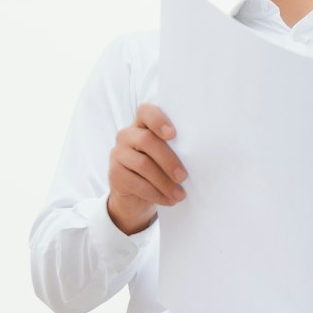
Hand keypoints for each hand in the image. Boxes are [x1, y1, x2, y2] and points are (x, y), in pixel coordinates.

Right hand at [107, 103, 184, 234]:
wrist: (135, 197)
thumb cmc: (158, 171)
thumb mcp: (166, 157)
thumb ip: (175, 149)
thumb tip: (198, 157)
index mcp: (141, 125)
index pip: (145, 112)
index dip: (158, 120)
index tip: (172, 134)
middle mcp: (126, 135)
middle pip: (146, 140)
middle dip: (168, 160)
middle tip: (183, 177)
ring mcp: (118, 153)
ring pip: (143, 164)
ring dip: (164, 182)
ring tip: (180, 195)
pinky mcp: (114, 173)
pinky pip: (136, 183)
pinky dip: (155, 193)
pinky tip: (168, 200)